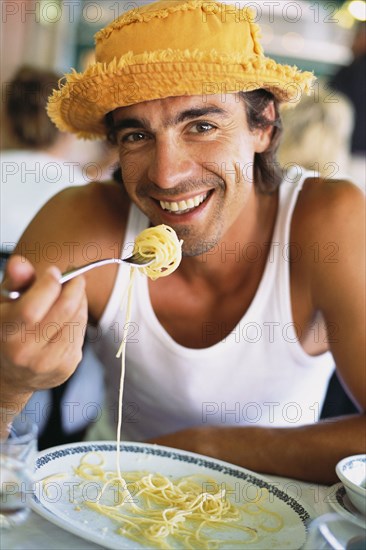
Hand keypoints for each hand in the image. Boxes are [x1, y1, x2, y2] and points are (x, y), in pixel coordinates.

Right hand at [1, 255, 87, 407]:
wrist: (10, 375)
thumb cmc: (7, 331)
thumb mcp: (3, 304)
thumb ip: (14, 281)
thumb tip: (20, 263)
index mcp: (6, 334)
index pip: (32, 308)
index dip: (48, 284)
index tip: (53, 271)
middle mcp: (26, 353)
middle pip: (64, 310)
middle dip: (74, 286)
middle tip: (74, 275)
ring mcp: (49, 362)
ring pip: (77, 318)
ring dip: (79, 300)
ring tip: (70, 292)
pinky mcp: (68, 366)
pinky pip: (81, 331)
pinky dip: (80, 316)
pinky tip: (70, 313)